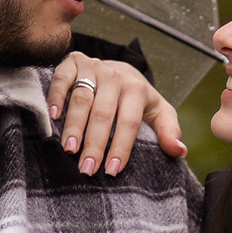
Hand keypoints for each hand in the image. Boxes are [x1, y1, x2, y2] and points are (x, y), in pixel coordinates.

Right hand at [47, 53, 186, 175]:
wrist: (120, 69)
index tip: (112, 170)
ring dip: (74, 125)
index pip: (129, 122)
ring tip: (69, 149)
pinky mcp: (74, 62)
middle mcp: (115, 77)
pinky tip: (53, 117)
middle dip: (95, 143)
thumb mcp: (159, 111)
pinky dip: (56, 96)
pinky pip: (62, 78)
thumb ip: (169, 130)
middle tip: (87, 169)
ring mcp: (93, 68)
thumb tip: (179, 151)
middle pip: (103, 113)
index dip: (121, 147)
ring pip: (82, 99)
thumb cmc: (138, 98)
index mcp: (137, 89)